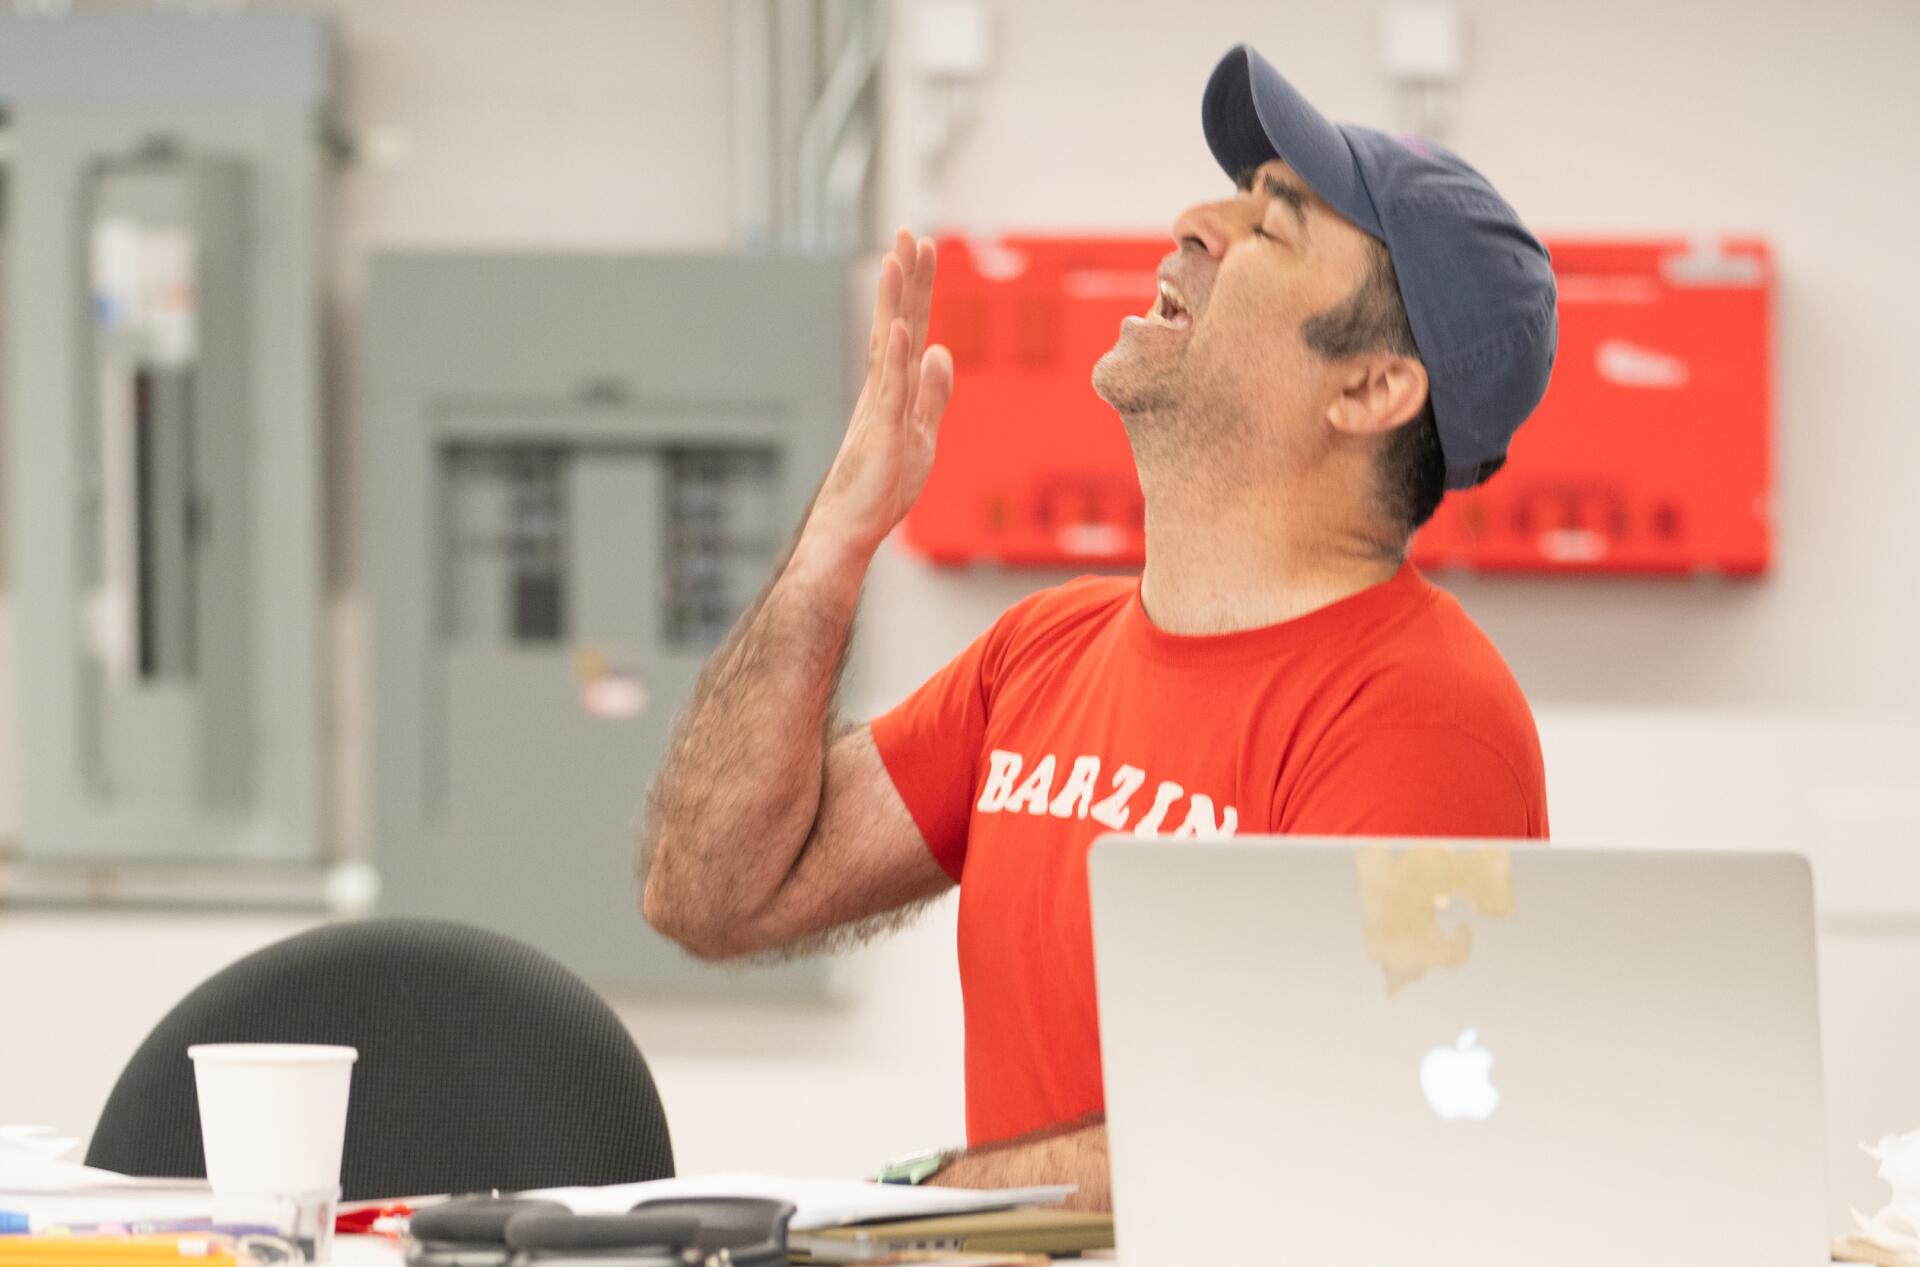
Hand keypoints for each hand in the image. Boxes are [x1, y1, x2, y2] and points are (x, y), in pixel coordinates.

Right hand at [806, 229, 953, 559]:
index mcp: (893, 387)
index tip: (921, 246)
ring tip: (895, 259)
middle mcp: (882, 388)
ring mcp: (880, 407)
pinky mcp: (883, 433)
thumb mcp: (922, 432)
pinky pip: (892, 390)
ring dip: (894, 303)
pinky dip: (897, 357)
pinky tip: (902, 327)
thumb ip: (932, 393)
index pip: (910, 327)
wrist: (850, 527)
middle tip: (908, 232)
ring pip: (889, 346)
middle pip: (897, 323)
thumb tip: (941, 350)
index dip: (917, 288)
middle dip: (905, 279)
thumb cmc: (882, 486)